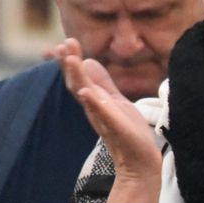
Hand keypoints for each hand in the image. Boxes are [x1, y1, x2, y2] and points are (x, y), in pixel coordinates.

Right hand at [57, 39, 160, 181]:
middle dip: (69, 64)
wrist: (139, 160)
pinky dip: (94, 103)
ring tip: (71, 59)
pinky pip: (103, 114)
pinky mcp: (116, 128)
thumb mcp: (114, 100)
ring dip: (77, 77)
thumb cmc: (127, 130)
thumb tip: (88, 61)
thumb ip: (103, 83)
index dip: (71, 61)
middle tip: (63, 44)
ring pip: (86, 96)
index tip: (65, 42)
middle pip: (77, 83)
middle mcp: (95, 109)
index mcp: (95, 101)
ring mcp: (104, 118)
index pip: (79, 77)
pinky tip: (87, 92)